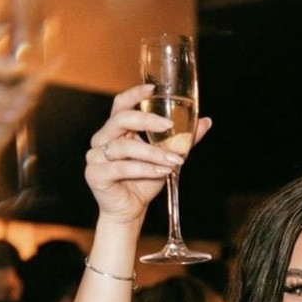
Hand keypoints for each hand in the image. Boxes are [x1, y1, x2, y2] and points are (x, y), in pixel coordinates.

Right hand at [85, 85, 212, 225]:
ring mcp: (95, 156)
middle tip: (169, 126)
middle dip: (147, 121)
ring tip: (174, 161)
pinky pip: (122, 167)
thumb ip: (181, 139)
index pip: (120, 105)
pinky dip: (145, 169)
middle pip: (121, 119)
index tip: (153, 89)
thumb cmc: (143, 182)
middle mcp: (102, 139)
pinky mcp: (95, 174)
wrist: (130, 211)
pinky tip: (162, 171)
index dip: (134, 94)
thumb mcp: (165, 157)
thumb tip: (205, 122)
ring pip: (126, 146)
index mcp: (115, 130)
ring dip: (153, 153)